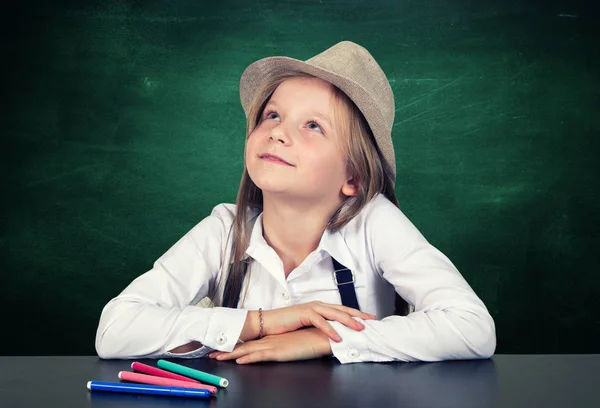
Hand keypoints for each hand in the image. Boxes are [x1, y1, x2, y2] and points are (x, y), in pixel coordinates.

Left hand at [209, 328, 331, 363]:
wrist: (324, 336)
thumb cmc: (313, 339)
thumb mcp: (296, 343)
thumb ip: (287, 345)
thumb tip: (281, 348)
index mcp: (274, 339)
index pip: (252, 343)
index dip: (237, 346)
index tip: (224, 348)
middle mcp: (271, 341)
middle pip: (245, 346)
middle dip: (228, 350)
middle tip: (213, 353)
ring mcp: (274, 345)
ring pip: (248, 350)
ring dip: (232, 354)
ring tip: (217, 357)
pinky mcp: (279, 351)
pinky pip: (260, 356)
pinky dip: (248, 358)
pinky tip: (239, 361)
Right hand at [262, 302, 375, 341]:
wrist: (268, 322)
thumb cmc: (287, 325)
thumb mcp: (308, 326)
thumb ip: (321, 327)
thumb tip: (335, 334)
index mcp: (320, 307)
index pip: (342, 309)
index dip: (357, 313)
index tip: (370, 319)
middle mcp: (318, 305)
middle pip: (342, 309)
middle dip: (358, 314)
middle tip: (372, 320)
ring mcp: (311, 308)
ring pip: (334, 313)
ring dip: (348, 321)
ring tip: (359, 329)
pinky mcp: (303, 313)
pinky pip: (320, 321)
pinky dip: (330, 329)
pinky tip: (338, 336)